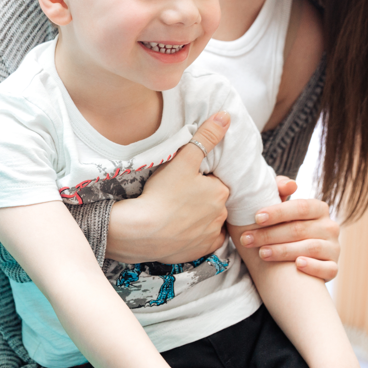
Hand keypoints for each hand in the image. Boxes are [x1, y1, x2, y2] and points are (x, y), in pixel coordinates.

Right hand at [105, 112, 231, 264]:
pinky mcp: (201, 251)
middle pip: (213, 200)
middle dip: (201, 197)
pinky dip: (197, 234)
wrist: (142, 232)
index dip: (199, 179)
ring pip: (209, 220)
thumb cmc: (161, 194)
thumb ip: (205, 138)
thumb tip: (226, 116)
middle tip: (177, 195)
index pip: (214, 180)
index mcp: (221, 191)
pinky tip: (182, 228)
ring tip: (177, 212)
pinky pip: (204, 240)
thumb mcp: (183, 160)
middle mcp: (222, 214)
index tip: (184, 180)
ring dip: (199, 216)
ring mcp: (212, 234)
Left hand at [236, 195, 340, 281]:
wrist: (294, 260)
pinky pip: (327, 268)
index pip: (300, 207)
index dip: (278, 212)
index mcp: (319, 209)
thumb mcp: (281, 209)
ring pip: (311, 248)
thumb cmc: (284, 227)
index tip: (256, 218)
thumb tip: (290, 185)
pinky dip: (313, 266)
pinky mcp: (334, 267)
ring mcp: (334, 248)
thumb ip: (281, 191)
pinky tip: (297, 265)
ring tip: (262, 253)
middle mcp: (330, 227)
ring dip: (284, 251)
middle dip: (270, 234)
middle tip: (247, 239)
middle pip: (300, 229)